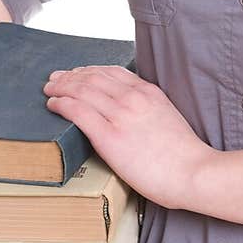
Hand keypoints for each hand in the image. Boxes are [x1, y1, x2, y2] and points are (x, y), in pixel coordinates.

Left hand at [42, 66, 213, 210]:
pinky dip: (61, 104)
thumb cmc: (183, 156)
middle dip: (70, 77)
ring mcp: (120, 115)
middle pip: (92, 77)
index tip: (78, 74)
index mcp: (148, 92)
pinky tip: (53, 105)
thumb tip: (130, 114)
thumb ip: (148, 110)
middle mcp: (133, 98)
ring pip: (81, 90)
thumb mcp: (167, 118)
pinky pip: (77, 111)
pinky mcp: (109, 136)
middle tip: (56, 80)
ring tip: (49, 91)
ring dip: (60, 88)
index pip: (111, 72)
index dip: (89, 70)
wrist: (193, 172)